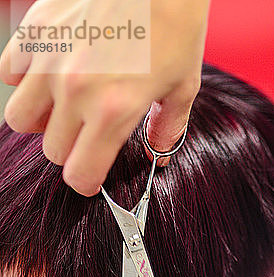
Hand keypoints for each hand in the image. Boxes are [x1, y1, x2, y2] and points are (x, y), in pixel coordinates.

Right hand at [0, 0, 209, 194]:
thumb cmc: (176, 24)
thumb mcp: (183, 86)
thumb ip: (166, 130)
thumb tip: (157, 158)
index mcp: (114, 111)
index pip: (79, 173)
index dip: (86, 180)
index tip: (92, 173)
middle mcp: (75, 91)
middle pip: (52, 150)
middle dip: (71, 148)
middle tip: (88, 131)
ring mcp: (50, 60)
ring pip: (20, 119)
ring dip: (41, 120)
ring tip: (64, 105)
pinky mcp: (36, 31)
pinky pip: (8, 73)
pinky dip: (24, 79)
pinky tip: (51, 71)